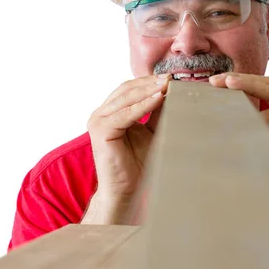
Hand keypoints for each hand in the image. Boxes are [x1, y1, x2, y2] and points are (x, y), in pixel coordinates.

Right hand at [82, 73, 170, 222]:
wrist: (124, 190)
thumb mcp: (151, 131)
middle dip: (150, 82)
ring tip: (167, 85)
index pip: (129, 89)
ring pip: (125, 98)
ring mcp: (98, 120)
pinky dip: (142, 105)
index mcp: (110, 112)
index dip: (149, 81)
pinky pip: (125, 114)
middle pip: (126, 89)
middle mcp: (100, 113)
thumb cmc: (137, 164)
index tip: (171, 78)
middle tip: (171, 78)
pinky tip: (159, 99)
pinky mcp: (100, 130)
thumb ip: (156, 112)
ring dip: (148, 90)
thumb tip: (171, 91)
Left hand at [209, 73, 268, 181]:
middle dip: (236, 82)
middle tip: (215, 81)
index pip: (254, 84)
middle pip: (260, 83)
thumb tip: (223, 125)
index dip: (233, 83)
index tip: (212, 83)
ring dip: (249, 89)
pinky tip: (257, 118)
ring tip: (229, 87)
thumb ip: (253, 123)